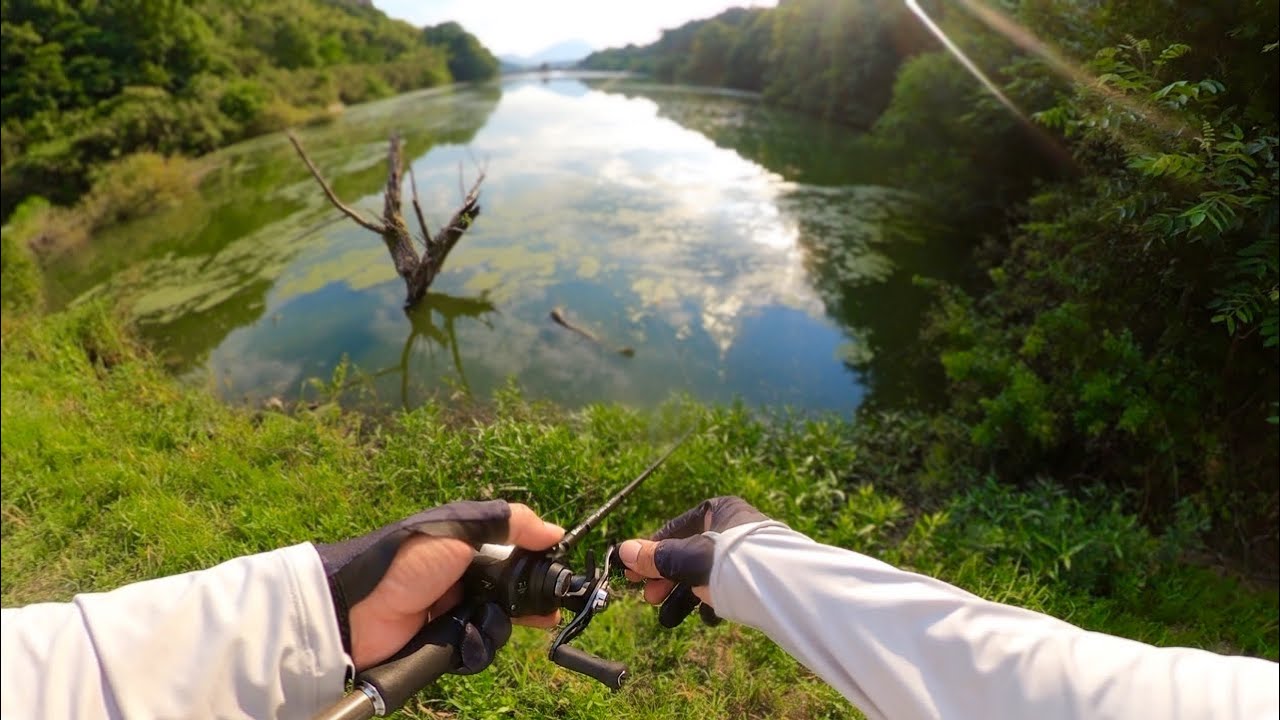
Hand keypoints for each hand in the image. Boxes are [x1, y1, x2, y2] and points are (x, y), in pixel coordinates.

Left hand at [317, 501, 563, 670]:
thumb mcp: (460, 527)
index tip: (556, 581)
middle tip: (543, 618)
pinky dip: (474, 648)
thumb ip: (509, 523)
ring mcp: (454, 613)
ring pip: (496, 627)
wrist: (357, 609)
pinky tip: (462, 641)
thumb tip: (555, 532)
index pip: (515, 558)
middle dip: (526, 609)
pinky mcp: (444, 644)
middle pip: (511, 598)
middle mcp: (464, 579)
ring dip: (492, 629)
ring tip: (475, 625)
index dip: (537, 570)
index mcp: (468, 547)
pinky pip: (476, 651)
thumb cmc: (407, 559)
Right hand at [618, 496, 766, 626]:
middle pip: (688, 554)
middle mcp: (733, 527)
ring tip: (668, 620)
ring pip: (704, 574)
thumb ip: (656, 557)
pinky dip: (712, 602)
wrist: (787, 590)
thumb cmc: (734, 564)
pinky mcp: (757, 577)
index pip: (674, 529)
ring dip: (683, 597)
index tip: (632, 574)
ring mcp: (746, 553)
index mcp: (718, 510)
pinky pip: (727, 588)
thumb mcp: (688, 559)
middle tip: (650, 598)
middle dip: (666, 580)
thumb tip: (623, 551)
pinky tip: (706, 618)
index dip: (649, 553)